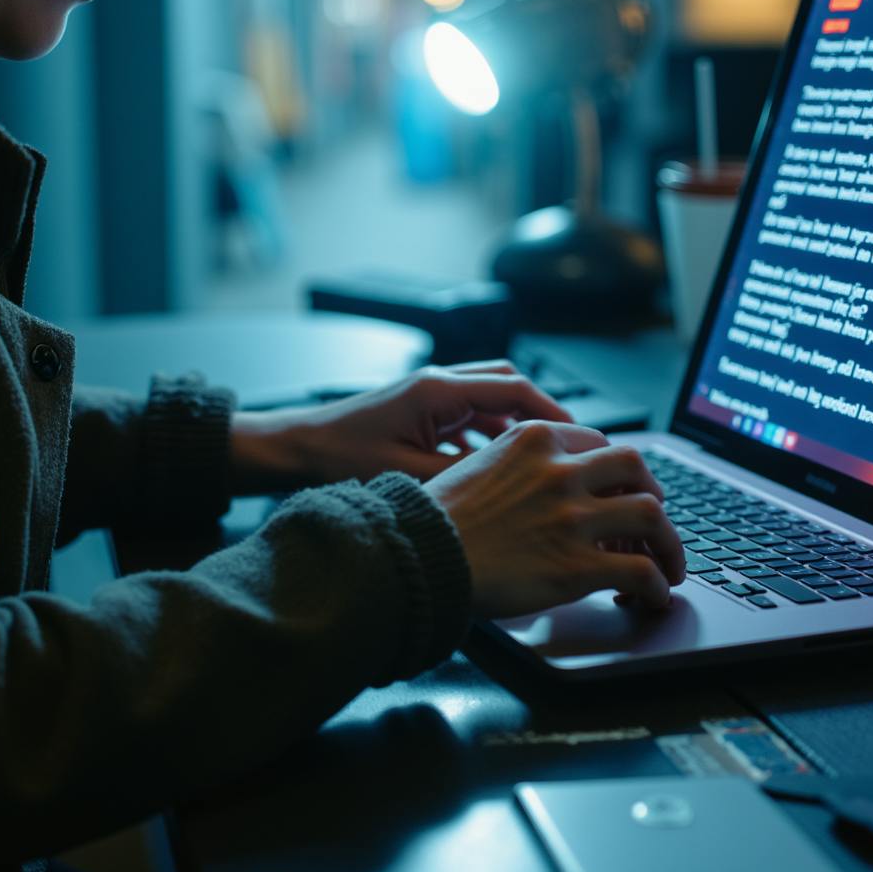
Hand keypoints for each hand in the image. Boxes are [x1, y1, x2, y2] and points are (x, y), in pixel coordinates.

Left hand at [229, 362, 572, 492]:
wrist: (294, 450)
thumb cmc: (336, 458)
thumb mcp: (405, 477)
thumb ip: (460, 479)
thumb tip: (507, 488)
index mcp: (436, 390)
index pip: (512, 388)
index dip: (551, 411)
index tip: (578, 434)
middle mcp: (435, 383)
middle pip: (505, 384)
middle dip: (538, 411)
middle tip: (564, 443)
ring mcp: (426, 395)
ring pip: (486, 399)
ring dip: (511, 424)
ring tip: (536, 459)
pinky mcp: (417, 411)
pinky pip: (465, 415)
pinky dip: (484, 435)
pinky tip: (490, 466)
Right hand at [424, 422, 684, 616]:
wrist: (418, 557)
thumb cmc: (437, 519)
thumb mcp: (477, 466)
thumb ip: (517, 467)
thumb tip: (539, 486)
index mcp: (534, 441)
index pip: (600, 444)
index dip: (617, 472)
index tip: (619, 492)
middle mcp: (560, 472)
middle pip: (637, 467)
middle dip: (653, 494)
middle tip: (653, 522)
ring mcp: (572, 518)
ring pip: (653, 516)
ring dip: (669, 544)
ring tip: (668, 567)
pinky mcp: (576, 566)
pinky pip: (641, 572)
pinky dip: (657, 587)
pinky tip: (653, 598)